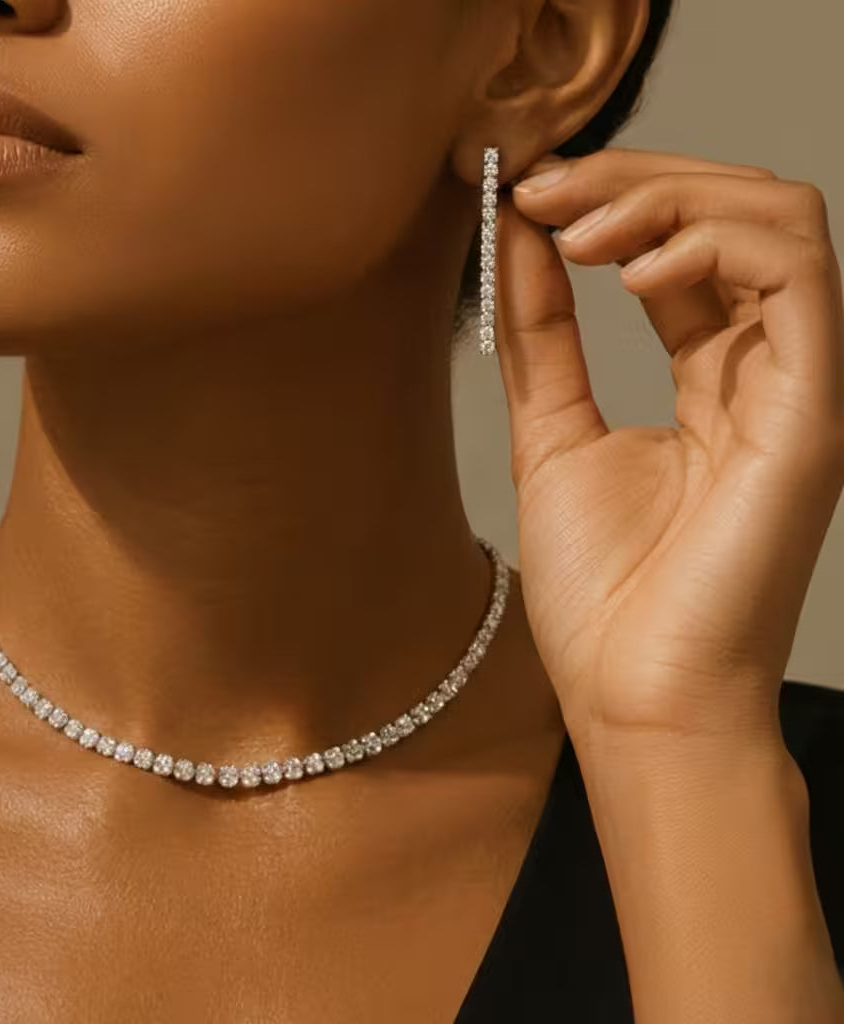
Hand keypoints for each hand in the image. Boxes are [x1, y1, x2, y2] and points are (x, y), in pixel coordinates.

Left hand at [492, 146, 843, 743]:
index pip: (683, 248)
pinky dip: (711, 245)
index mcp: (712, 380)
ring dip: (669, 198)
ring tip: (574, 230)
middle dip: (633, 179)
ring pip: (779, 220)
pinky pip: (797, 277)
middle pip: (734, 213)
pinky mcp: (815, 413)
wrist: (635, 696)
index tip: (523, 190)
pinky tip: (626, 273)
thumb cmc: (604, 593)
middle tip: (541, 185)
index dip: (610, 199)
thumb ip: (543, 336)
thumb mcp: (551, 435)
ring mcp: (799, 387)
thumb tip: (522, 237)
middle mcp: (766, 372)